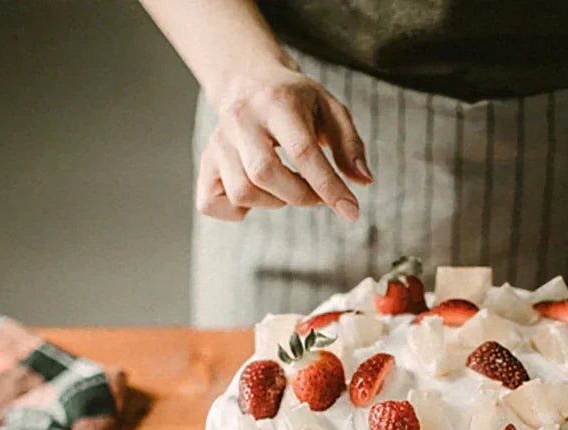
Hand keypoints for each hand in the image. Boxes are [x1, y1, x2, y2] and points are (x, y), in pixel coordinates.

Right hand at [196, 64, 371, 222]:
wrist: (248, 80)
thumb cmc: (296, 101)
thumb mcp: (331, 110)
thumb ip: (350, 145)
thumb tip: (363, 180)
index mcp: (277, 103)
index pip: (302, 151)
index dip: (328, 187)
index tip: (351, 211)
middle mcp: (241, 120)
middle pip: (265, 174)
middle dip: (300, 195)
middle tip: (316, 193)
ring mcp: (218, 142)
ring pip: (243, 192)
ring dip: (274, 202)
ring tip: (286, 186)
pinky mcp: (205, 162)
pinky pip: (211, 203)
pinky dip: (236, 211)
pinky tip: (257, 194)